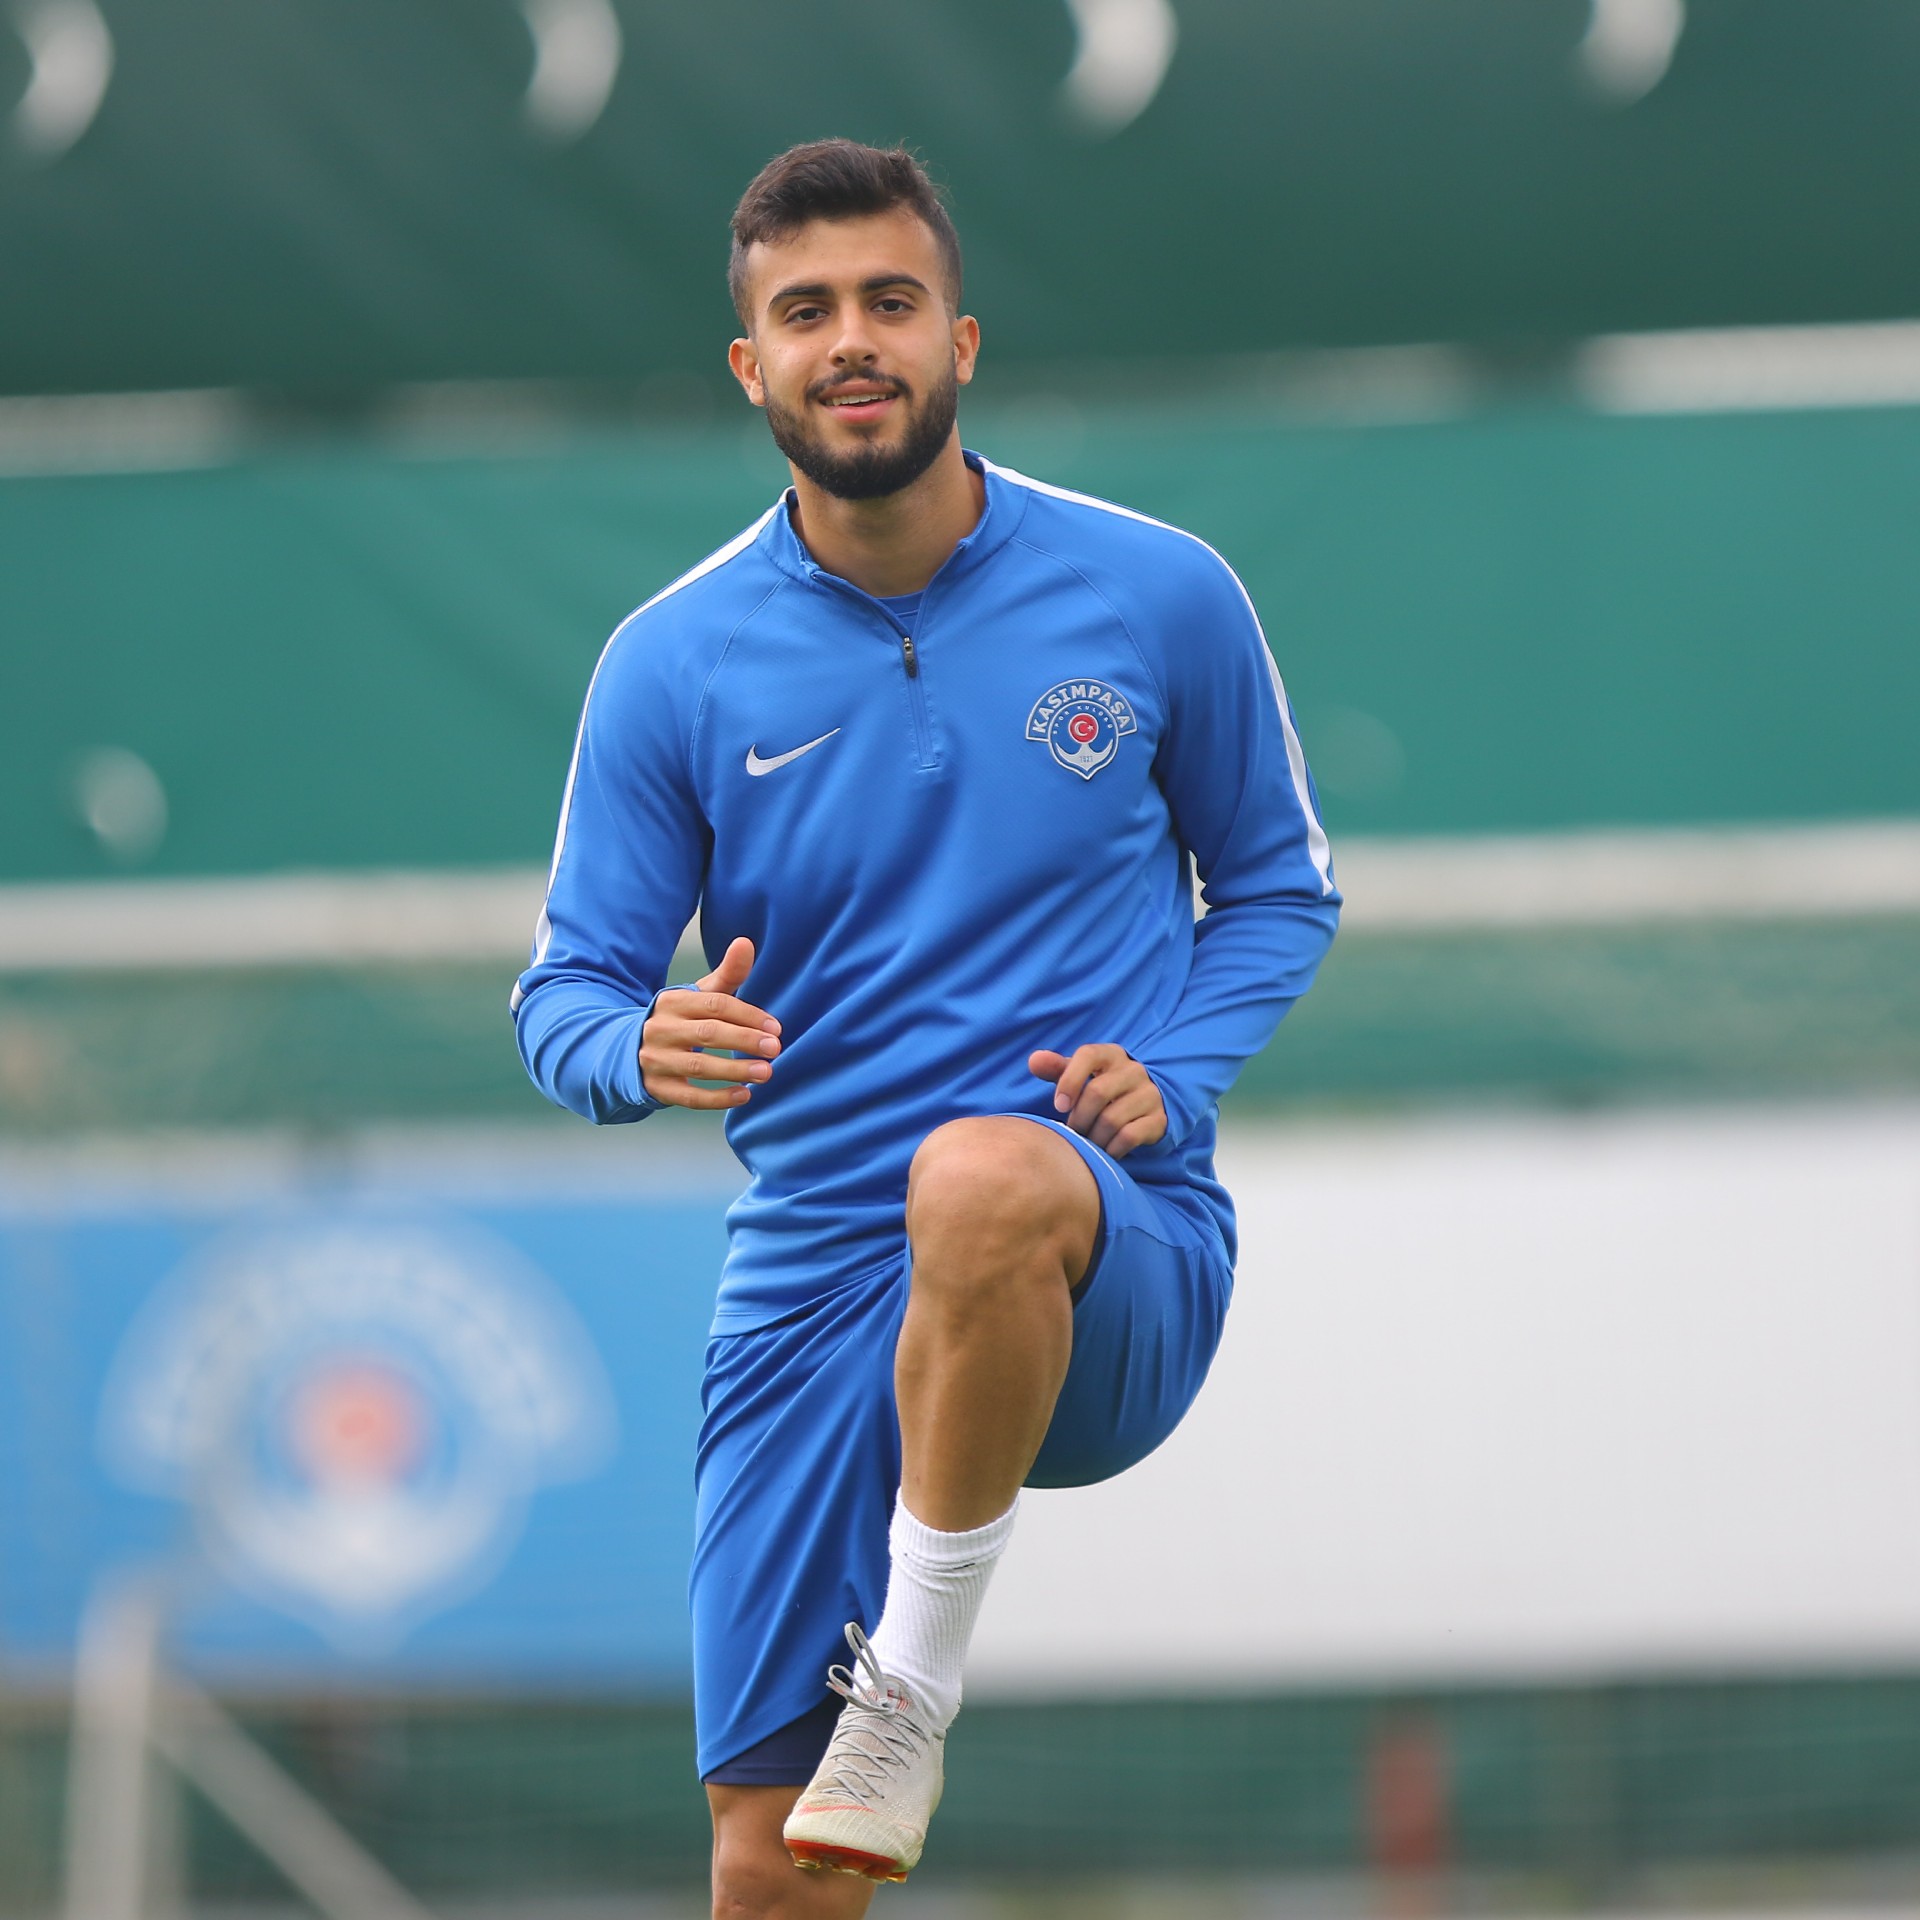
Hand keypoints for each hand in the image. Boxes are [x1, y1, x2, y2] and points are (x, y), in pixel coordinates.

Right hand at [640, 938, 780, 1109]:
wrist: (627, 1048)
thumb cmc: (678, 1019)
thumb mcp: (697, 995)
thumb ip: (726, 974)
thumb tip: (746, 942)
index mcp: (673, 1002)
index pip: (715, 1005)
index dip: (748, 1015)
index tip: (775, 1028)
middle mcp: (661, 1029)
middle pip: (708, 1033)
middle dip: (745, 1040)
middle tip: (775, 1048)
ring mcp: (656, 1060)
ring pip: (699, 1066)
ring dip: (735, 1070)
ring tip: (766, 1072)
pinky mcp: (658, 1088)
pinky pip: (689, 1097)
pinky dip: (717, 1098)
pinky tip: (744, 1095)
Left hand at [1027, 1044, 1166, 1157]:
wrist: (1146, 1104)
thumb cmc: (1102, 1088)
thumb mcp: (1080, 1075)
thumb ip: (1056, 1068)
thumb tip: (1034, 1060)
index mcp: (1111, 1054)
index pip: (1088, 1055)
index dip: (1069, 1080)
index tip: (1058, 1106)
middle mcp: (1133, 1070)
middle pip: (1098, 1092)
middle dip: (1079, 1118)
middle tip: (1072, 1132)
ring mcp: (1149, 1094)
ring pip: (1112, 1119)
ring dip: (1093, 1137)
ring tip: (1087, 1143)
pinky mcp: (1158, 1119)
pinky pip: (1129, 1136)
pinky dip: (1111, 1149)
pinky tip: (1105, 1152)